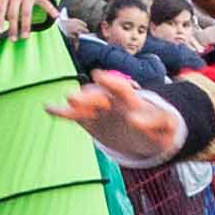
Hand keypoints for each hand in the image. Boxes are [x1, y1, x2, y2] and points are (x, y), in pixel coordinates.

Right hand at [51, 71, 190, 165]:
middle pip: (99, 95)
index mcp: (131, 100)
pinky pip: (74, 115)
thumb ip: (161, 124)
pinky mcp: (88, 120)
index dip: (111, 82)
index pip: (121, 88)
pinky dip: (62, 112)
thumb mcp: (165, 129)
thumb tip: (143, 122)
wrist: (143, 138)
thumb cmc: (157, 131)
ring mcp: (98, 109)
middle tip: (75, 97)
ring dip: (76, 103)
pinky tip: (49, 108)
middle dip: (88, 96)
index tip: (99, 76)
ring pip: (85, 103)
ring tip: (67, 102)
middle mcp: (112, 100)